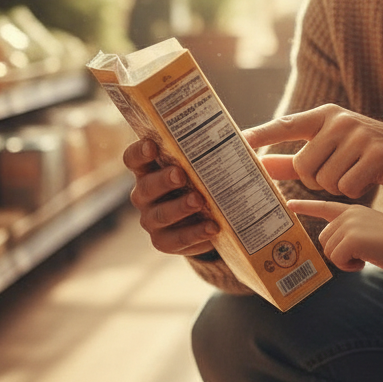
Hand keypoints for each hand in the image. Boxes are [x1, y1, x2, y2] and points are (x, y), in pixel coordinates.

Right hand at [122, 138, 218, 256]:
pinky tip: (212, 227)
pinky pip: (176, 240)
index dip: (139, 152)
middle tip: (180, 174)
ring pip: (159, 215)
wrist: (207, 218)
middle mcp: (145, 194)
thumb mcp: (208, 165)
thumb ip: (218, 152)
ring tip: (199, 200)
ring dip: (179, 207)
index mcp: (150, 170)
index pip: (134, 159)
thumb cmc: (204, 181)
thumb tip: (248, 139)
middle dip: (162, 180)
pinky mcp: (164, 241)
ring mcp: (152, 219)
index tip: (152, 145)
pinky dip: (195, 233)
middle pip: (145, 187)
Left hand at [244, 105, 382, 198]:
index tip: (238, 142)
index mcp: (324, 115)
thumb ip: (292, 161)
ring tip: (353, 173)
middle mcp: (340, 120)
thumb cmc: (363, 154)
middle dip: (315, 180)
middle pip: (304, 166)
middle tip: (335, 173)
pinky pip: (348, 186)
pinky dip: (353, 191)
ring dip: (336, 187)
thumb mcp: (329, 150)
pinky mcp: (378, 154)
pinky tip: (366, 179)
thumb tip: (258, 165)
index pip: (285, 125)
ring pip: (325, 179)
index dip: (261, 135)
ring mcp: (360, 135)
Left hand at [286, 199, 382, 272]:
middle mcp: (349, 214)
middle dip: (338, 252)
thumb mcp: (370, 232)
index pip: (326, 207)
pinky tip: (365, 261)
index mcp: (354, 211)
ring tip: (366, 256)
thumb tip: (333, 248)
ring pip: (329, 250)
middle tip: (361, 255)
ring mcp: (349, 224)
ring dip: (345, 260)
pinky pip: (336, 259)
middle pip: (324, 238)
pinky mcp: (351, 237)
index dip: (306, 207)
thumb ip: (350, 234)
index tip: (289, 205)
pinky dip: (349, 266)